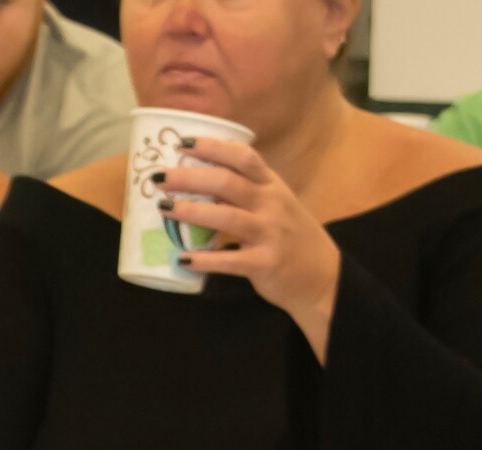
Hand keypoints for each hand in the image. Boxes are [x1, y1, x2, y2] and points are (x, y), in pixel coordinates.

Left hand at [157, 135, 341, 361]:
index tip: (182, 143)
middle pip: (227, 183)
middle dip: (191, 177)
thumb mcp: (275, 205)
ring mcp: (269, 233)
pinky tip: (181, 259)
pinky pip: (229, 260)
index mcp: (272, 186)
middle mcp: (272, 204)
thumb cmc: (289, 237)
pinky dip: (204, 260)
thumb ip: (245, 192)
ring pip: (226, 217)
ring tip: (164, 209)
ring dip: (192, 212)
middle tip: (159, 177)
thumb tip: (198, 183)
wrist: (321, 275)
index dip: (213, 147)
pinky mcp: (264, 263)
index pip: (243, 157)